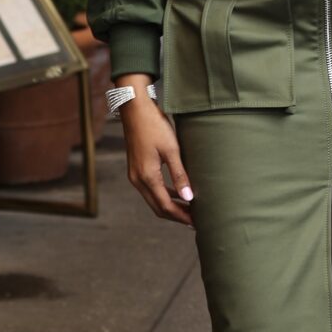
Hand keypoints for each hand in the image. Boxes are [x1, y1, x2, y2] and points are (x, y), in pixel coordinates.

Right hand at [120, 90, 192, 223]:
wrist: (135, 109)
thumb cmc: (154, 125)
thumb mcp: (171, 149)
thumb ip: (180, 175)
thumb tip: (189, 198)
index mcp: (147, 177)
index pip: (166, 206)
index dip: (181, 216)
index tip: (197, 222)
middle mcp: (138, 180)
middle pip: (158, 207)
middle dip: (176, 216)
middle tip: (195, 221)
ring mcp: (135, 175)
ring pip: (153, 200)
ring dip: (170, 207)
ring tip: (189, 210)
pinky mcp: (136, 169)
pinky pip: (150, 189)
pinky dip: (164, 195)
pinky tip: (177, 194)